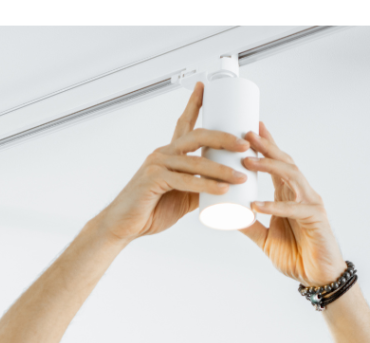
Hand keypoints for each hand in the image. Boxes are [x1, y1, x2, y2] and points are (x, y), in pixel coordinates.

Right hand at [95, 82, 251, 242]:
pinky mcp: (153, 179)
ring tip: (241, 177)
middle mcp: (162, 154)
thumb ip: (199, 189)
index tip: (206, 87)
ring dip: (221, 169)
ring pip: (195, 161)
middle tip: (245, 145)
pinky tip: (222, 190)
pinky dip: (206, 185)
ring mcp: (157, 164)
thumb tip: (222, 189)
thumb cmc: (150, 211)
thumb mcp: (181, 198)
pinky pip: (185, 180)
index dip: (195, 103)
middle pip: (197, 136)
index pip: (184, 123)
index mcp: (169, 155)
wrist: (124, 227)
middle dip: (224, 138)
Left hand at [239, 123, 346, 287]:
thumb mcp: (265, 239)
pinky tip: (257, 205)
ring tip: (248, 161)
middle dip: (266, 147)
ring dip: (270, 166)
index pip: (276, 164)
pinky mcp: (316, 218)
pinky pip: (293, 208)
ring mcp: (310, 202)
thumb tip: (230, 216)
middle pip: (283, 162)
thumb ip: (250, 227)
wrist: (317, 277)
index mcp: (288, 195)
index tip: (249, 128)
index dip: (265, 146)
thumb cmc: (296, 255)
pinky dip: (274, 206)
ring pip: (291, 176)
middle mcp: (301, 193)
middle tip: (246, 133)